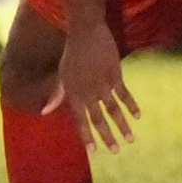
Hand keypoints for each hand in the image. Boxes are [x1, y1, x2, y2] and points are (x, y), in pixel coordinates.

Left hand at [52, 21, 140, 153]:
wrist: (85, 30)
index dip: (87, 136)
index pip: (80, 121)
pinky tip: (138, 116)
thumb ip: (57, 96)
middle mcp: (88, 92)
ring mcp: (102, 83)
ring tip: (131, 140)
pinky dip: (132, 106)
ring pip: (114, 110)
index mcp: (73, 93)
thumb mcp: (62, 75)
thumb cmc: (72, 53)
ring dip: (123, 126)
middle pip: (99, 119)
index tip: (94, 152)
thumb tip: (44, 112)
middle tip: (116, 151)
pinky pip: (125, 94)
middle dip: (108, 137)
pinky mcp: (115, 74)